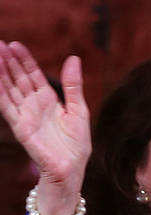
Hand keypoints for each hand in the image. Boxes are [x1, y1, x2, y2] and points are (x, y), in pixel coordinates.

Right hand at [0, 41, 90, 214]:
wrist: (71, 169)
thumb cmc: (77, 144)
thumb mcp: (78, 110)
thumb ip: (73, 85)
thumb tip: (73, 58)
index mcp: (49, 100)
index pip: (33, 75)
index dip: (24, 60)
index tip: (15, 44)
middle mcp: (34, 105)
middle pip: (18, 79)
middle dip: (9, 62)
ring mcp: (25, 115)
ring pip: (9, 89)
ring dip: (1, 73)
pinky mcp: (20, 127)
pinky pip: (6, 107)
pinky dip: (0, 93)